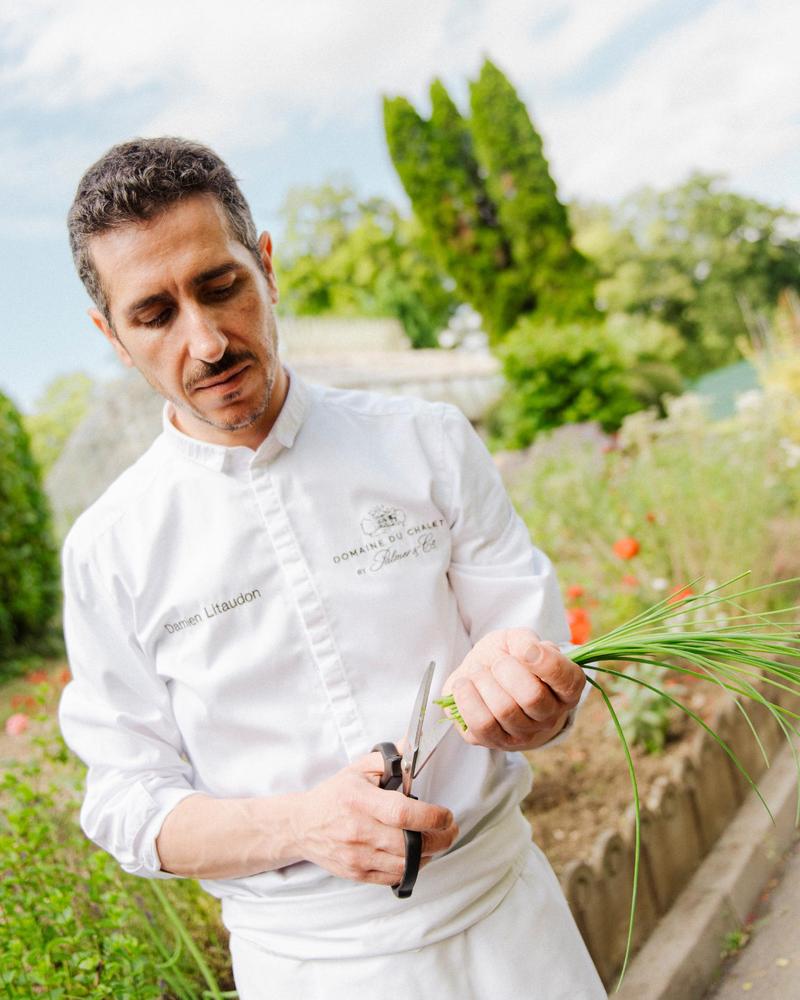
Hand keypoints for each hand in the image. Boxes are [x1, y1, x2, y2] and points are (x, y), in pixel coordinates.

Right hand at [292, 752, 458, 885]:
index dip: (431, 816)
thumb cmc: (333, 796)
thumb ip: (388, 759)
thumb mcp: (358, 769)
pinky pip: (393, 877)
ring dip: (429, 854)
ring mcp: (357, 856)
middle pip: (409, 844)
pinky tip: (417, 855)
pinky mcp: (357, 873)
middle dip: (439, 838)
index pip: (402, 814)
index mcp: (359, 800)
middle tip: (450, 829)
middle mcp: (358, 830)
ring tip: (436, 840)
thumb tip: (414, 745)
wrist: (302, 825)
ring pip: (405, 864)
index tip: (446, 814)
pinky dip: (412, 868)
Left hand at [442, 628, 585, 750]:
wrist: (482, 677)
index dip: (545, 662)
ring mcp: (524, 733)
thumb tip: (527, 651)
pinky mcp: (495, 741)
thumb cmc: (506, 656)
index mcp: (566, 687)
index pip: (566, 680)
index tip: (525, 646)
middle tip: (496, 662)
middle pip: (533, 698)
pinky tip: (464, 685)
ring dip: (484, 682)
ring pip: (505, 710)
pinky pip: (482, 724)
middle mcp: (550, 715)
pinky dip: (467, 699)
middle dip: (506, 670)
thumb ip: (525, 641)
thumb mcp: (517, 639)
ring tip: (478, 671)